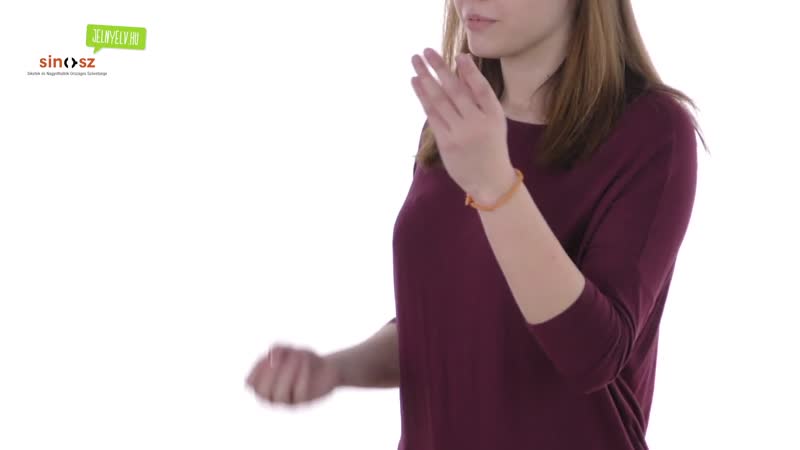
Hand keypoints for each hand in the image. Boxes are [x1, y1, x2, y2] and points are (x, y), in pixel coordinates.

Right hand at [245, 343, 340, 406]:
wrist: (327, 367)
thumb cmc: (301, 359)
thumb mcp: (288, 349)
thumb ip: (276, 349)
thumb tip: (272, 360)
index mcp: (263, 385)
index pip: (250, 383)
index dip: (257, 369)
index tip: (269, 356)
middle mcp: (272, 396)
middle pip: (263, 391)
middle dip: (271, 372)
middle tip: (285, 356)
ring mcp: (288, 401)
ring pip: (280, 395)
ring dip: (287, 373)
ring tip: (297, 356)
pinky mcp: (304, 402)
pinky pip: (298, 393)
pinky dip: (301, 376)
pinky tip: (305, 363)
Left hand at [410, 48, 514, 198]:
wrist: (490, 181)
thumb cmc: (491, 147)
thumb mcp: (493, 121)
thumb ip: (478, 97)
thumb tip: (461, 69)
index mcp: (495, 116)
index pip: (481, 88)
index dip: (470, 71)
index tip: (458, 55)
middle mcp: (478, 123)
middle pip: (455, 90)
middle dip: (439, 68)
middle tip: (425, 51)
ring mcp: (461, 134)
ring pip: (439, 101)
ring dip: (425, 79)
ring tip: (415, 62)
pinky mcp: (446, 143)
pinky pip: (432, 115)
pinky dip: (423, 97)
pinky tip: (416, 82)